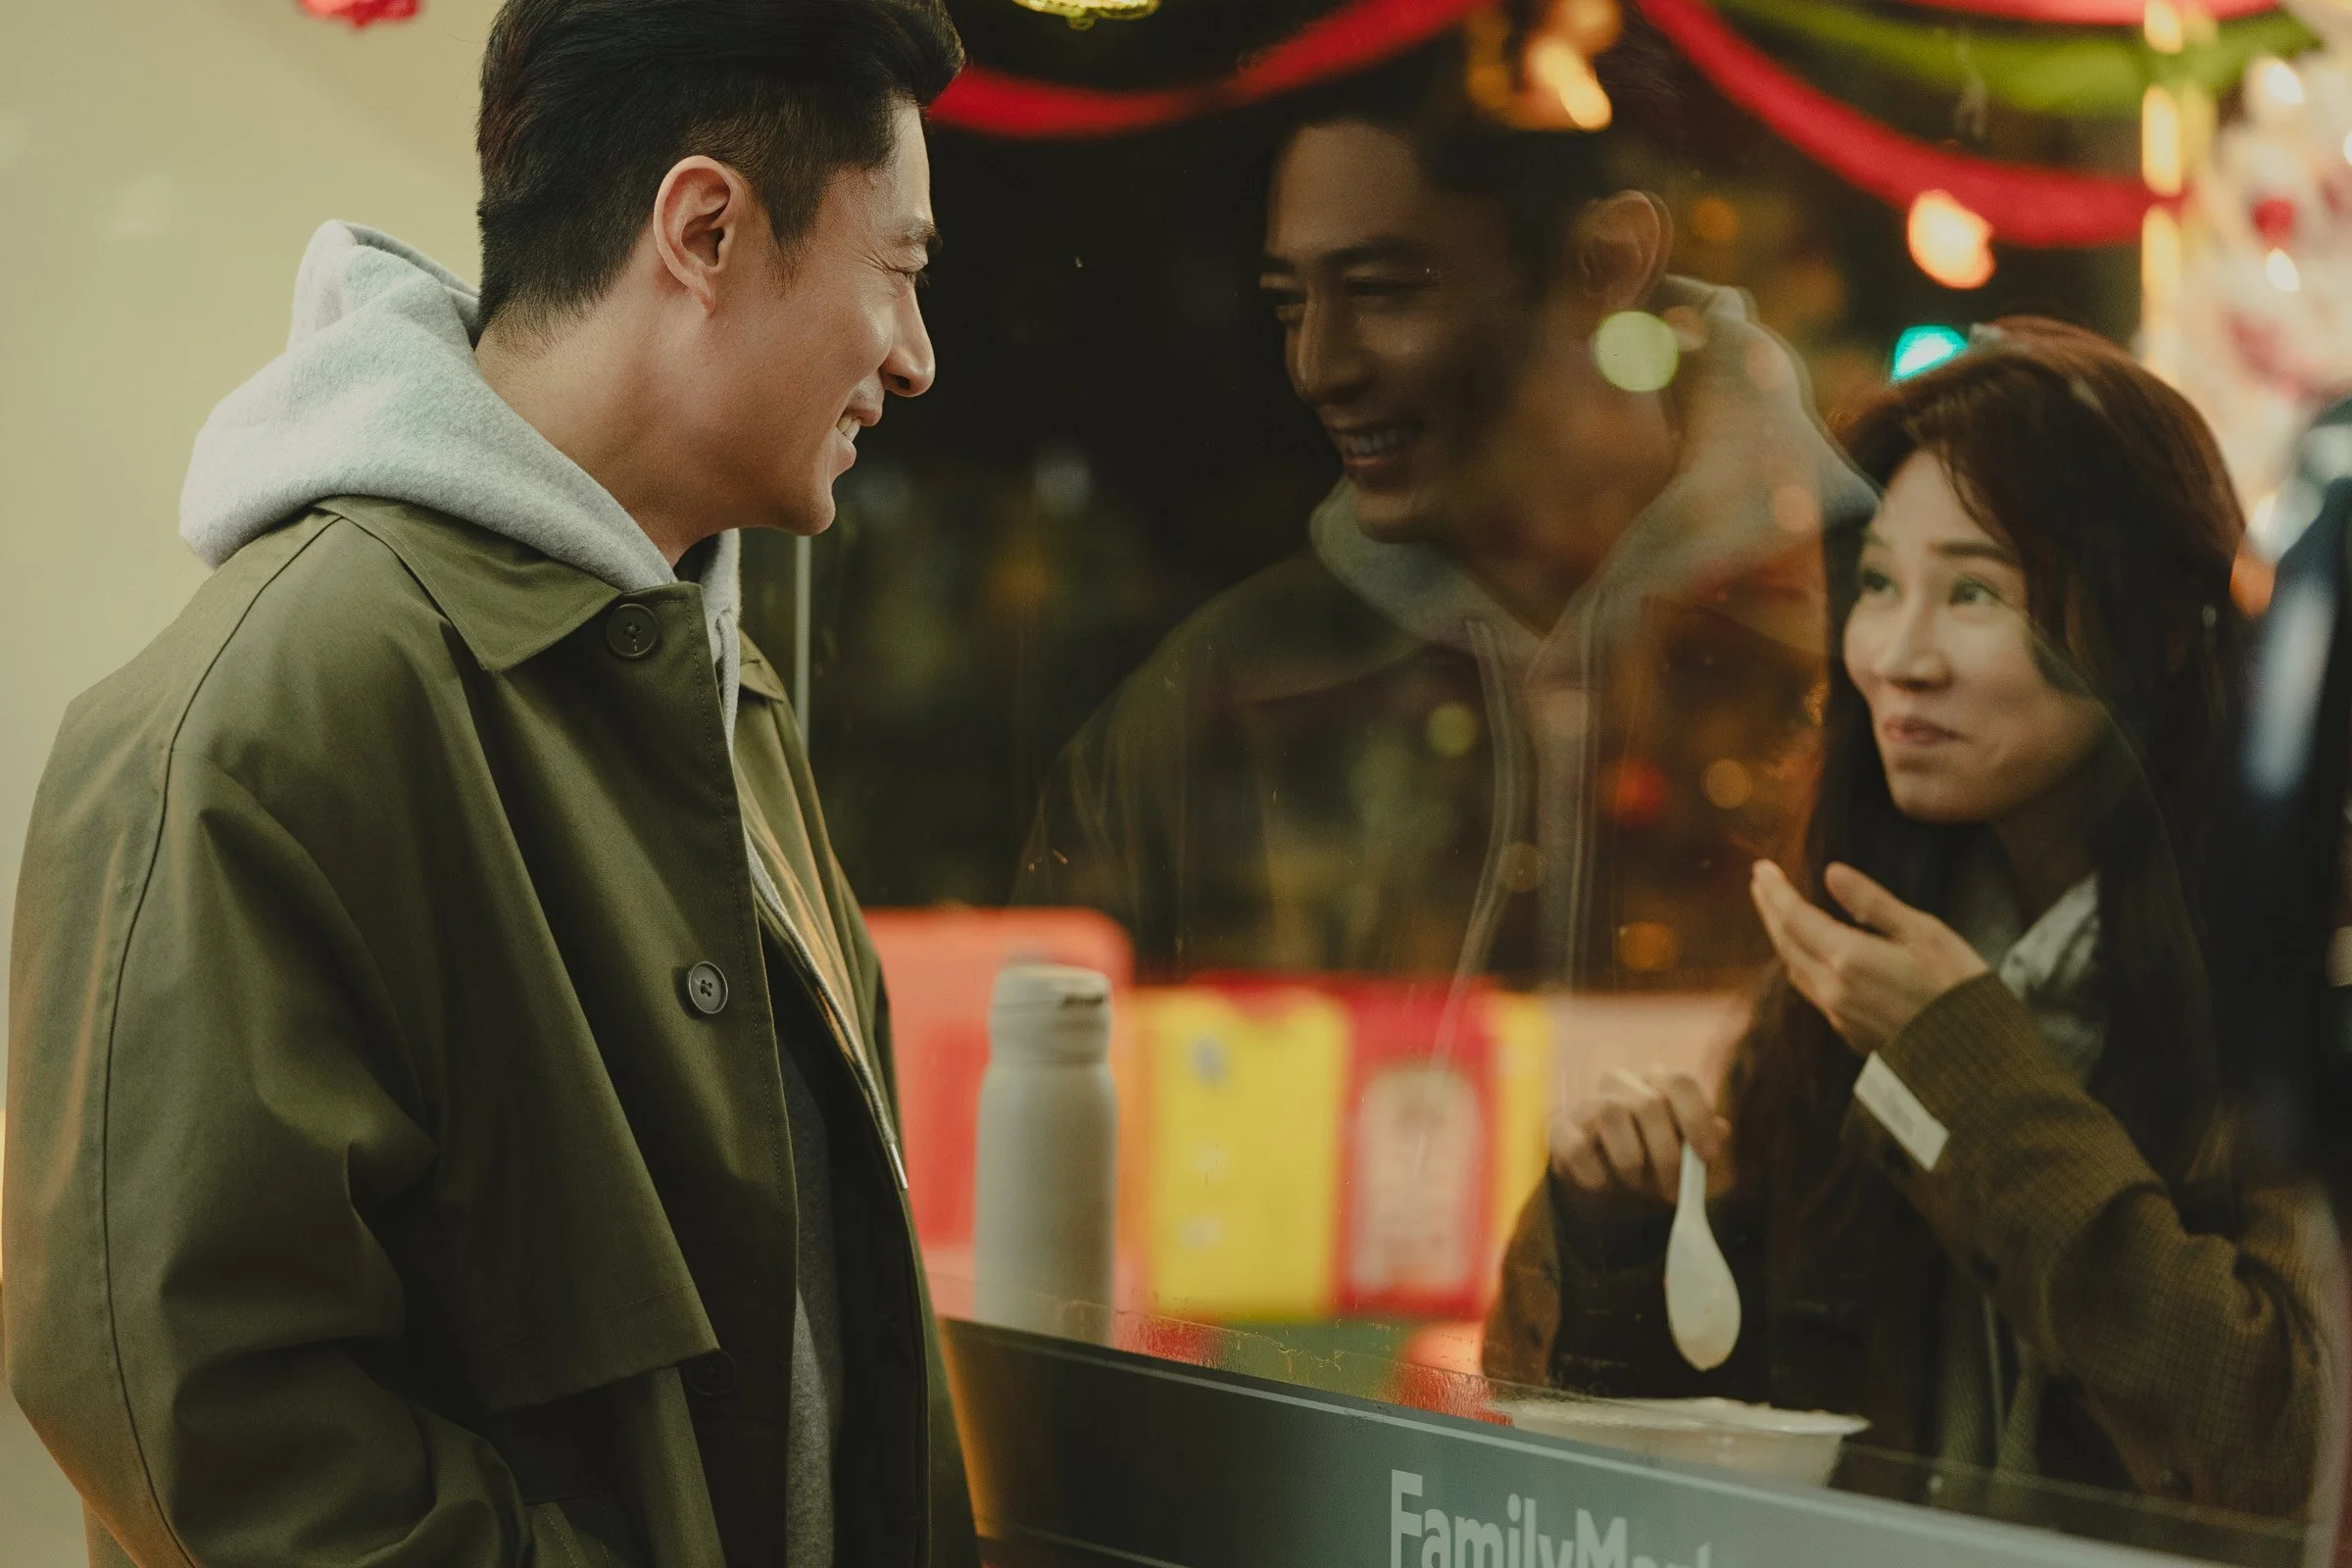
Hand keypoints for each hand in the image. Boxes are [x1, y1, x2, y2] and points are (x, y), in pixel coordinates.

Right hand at [1550, 1067, 1729, 1203]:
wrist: (1598, 1182)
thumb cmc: (1646, 1163)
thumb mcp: (1679, 1157)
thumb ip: (1699, 1142)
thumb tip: (1722, 1129)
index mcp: (1655, 1084)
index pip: (1680, 1081)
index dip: (1697, 1116)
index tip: (1706, 1156)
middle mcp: (1620, 1084)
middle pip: (1649, 1103)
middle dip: (1666, 1155)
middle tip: (1673, 1191)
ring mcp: (1586, 1104)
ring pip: (1612, 1112)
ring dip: (1631, 1159)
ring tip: (1636, 1185)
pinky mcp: (1560, 1129)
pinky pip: (1576, 1145)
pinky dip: (1595, 1172)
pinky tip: (1603, 1186)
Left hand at [1749, 860, 1989, 1053]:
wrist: (1976, 1057)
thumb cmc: (1959, 986)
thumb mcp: (1924, 932)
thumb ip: (1872, 903)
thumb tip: (1832, 872)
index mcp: (1847, 959)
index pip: (1795, 918)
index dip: (1776, 892)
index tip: (1761, 868)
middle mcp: (1832, 990)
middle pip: (1786, 943)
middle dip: (1770, 910)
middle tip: (1760, 882)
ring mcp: (1838, 1015)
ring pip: (1795, 969)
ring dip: (1781, 937)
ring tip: (1775, 911)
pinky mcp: (1849, 1033)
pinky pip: (1811, 990)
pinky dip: (1799, 962)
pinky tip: (1806, 952)